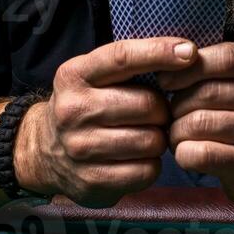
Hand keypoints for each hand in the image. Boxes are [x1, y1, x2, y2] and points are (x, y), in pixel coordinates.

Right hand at [14, 38, 196, 206]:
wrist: (44, 151)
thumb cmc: (86, 105)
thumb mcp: (93, 76)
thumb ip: (131, 63)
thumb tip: (186, 53)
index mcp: (74, 75)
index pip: (122, 57)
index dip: (159, 52)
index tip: (189, 52)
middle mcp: (72, 110)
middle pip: (147, 105)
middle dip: (162, 110)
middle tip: (156, 114)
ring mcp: (80, 148)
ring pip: (151, 141)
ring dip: (159, 138)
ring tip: (145, 135)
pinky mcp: (91, 182)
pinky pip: (147, 171)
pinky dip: (152, 164)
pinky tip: (138, 158)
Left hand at [160, 43, 233, 205]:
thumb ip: (215, 65)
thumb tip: (167, 66)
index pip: (226, 57)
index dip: (188, 67)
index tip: (166, 79)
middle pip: (209, 91)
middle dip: (178, 102)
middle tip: (172, 112)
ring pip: (200, 123)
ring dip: (177, 129)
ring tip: (178, 132)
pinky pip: (202, 153)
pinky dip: (183, 152)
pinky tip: (186, 151)